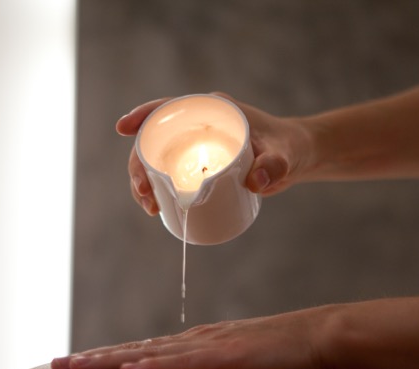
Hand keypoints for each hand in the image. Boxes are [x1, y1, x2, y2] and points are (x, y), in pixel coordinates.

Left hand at [51, 308, 336, 368]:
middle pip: (133, 352)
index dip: (107, 359)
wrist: (317, 333)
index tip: (76, 366)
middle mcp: (193, 340)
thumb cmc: (281, 351)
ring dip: (108, 362)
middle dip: (93, 359)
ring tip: (73, 367)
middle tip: (54, 366)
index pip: (141, 353)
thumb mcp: (238, 363)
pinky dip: (153, 368)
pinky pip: (184, 365)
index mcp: (194, 343)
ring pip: (147, 356)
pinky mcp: (227, 356)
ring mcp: (208, 346)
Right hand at [117, 92, 314, 215]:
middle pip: (155, 140)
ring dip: (145, 182)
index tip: (123, 128)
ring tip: (150, 207)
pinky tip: (158, 208)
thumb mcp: (284, 155)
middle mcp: (197, 127)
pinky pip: (171, 176)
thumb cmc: (289, 148)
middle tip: (144, 192)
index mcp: (211, 111)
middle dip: (139, 164)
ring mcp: (196, 148)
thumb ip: (274, 166)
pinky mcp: (199, 167)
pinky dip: (160, 191)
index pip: (168, 108)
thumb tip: (256, 182)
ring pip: (158, 161)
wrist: (295, 157)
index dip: (141, 116)